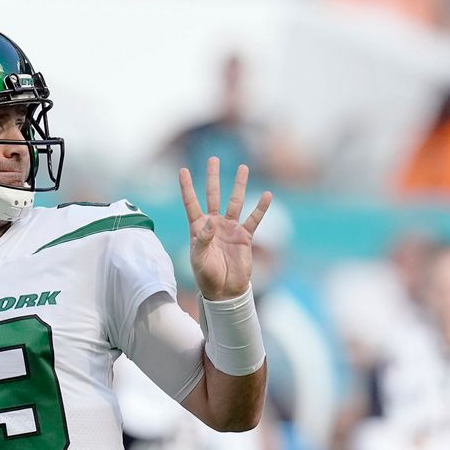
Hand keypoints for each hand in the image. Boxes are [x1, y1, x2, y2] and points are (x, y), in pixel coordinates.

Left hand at [178, 158, 272, 300]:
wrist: (225, 291)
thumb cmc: (207, 275)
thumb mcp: (200, 258)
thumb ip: (204, 239)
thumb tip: (211, 221)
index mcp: (198, 228)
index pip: (191, 203)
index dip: (187, 187)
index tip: (183, 170)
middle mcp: (214, 224)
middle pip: (213, 195)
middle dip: (212, 177)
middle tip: (213, 158)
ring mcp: (230, 228)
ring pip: (235, 202)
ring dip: (238, 185)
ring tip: (242, 167)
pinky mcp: (245, 237)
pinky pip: (254, 219)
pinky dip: (261, 208)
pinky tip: (266, 194)